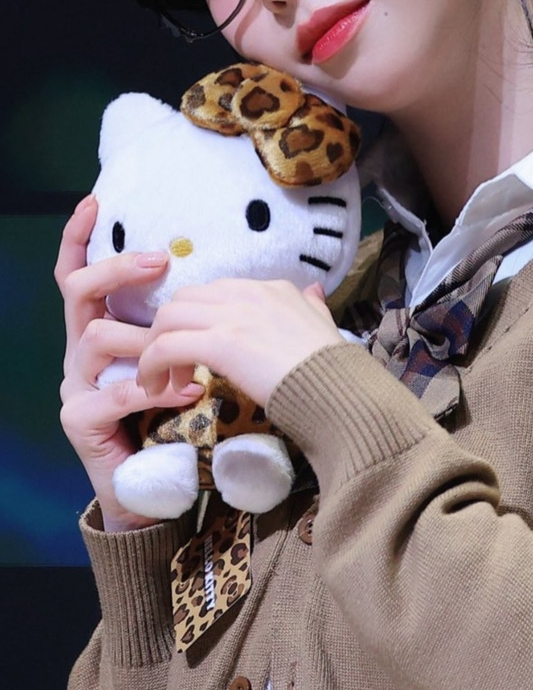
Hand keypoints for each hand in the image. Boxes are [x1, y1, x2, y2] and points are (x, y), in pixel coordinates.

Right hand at [55, 194, 203, 531]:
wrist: (157, 486)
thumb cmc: (181, 418)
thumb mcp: (204, 360)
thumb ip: (228, 325)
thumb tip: (298, 284)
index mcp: (109, 328)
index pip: (83, 274)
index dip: (80, 239)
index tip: (94, 202)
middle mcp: (85, 352)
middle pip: (78, 291)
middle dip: (114, 270)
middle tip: (156, 262)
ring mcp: (78, 385)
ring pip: (93, 337)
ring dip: (143, 339)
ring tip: (184, 350)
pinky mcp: (80, 420)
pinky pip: (110, 394)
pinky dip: (150, 392)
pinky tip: (185, 395)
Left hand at [137, 277, 343, 409]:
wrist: (338, 389)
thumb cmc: (332, 367)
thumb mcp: (323, 324)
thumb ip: (312, 305)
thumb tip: (313, 292)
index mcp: (269, 288)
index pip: (214, 292)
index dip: (197, 321)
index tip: (196, 352)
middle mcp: (248, 293)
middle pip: (183, 299)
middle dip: (168, 331)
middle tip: (171, 367)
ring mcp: (233, 316)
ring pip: (168, 318)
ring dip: (155, 349)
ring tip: (159, 382)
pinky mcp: (221, 343)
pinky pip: (167, 346)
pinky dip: (153, 365)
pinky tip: (155, 389)